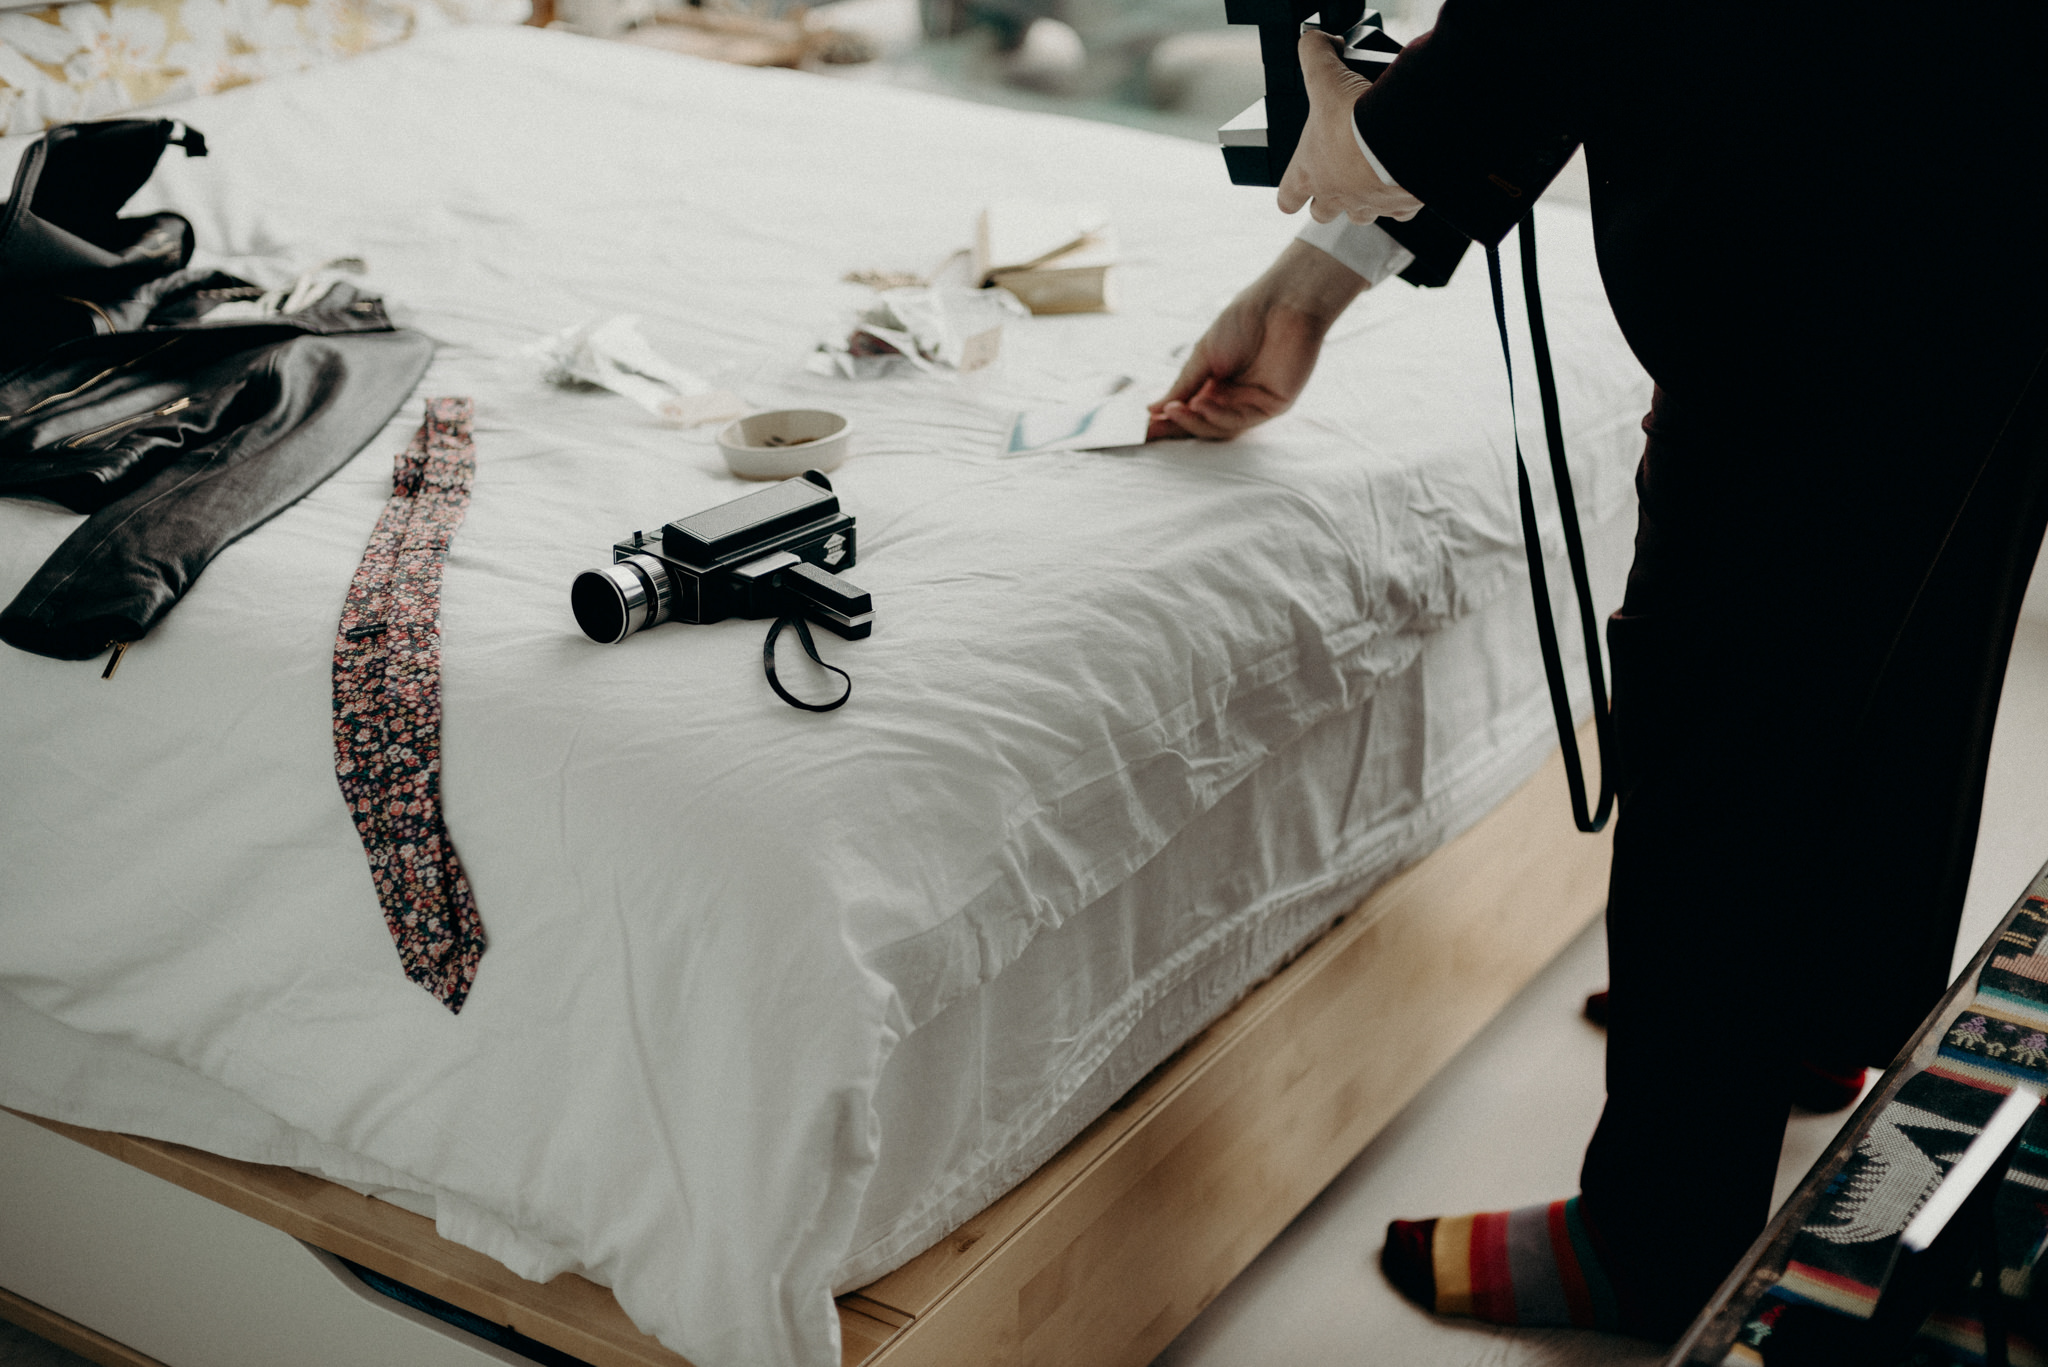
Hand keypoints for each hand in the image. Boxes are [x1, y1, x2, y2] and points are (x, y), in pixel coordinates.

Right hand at [1147, 240, 1367, 440]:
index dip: (1166, 420)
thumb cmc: (1243, 321)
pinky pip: (1241, 420)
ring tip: (1175, 410)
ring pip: (1220, 427)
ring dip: (1195, 422)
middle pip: (1202, 424)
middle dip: (1176, 427)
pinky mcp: (1273, 406)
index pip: (1188, 410)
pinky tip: (1202, 405)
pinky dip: (1219, 416)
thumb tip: (1153, 409)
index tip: (1140, 427)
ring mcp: (1253, 404)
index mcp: (1216, 385)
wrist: (1281, 303)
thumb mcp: (1203, 355)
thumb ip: (1183, 385)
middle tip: (1151, 428)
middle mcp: (1234, 398)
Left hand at [1277, 32, 1423, 225]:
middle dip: (1327, 201)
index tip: (1293, 193)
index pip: (1287, 198)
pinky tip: (1403, 180)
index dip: (1289, 194)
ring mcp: (1368, 204)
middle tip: (1338, 178)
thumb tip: (1315, 42)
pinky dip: (1400, 200)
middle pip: (1322, 213)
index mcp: (1309, 172)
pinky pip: (1399, 212)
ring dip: (1363, 201)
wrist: (1402, 138)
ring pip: (1360, 216)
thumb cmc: (1357, 118)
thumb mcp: (1325, 76)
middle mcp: (1335, 195)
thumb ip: (1313, 54)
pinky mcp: (1400, 205)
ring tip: (1372, 177)